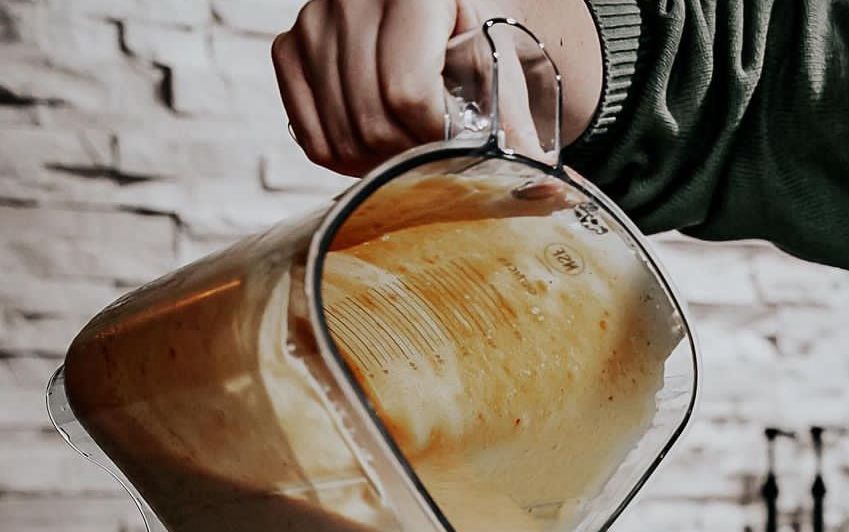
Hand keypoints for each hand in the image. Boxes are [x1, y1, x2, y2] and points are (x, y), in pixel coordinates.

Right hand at [272, 0, 603, 177]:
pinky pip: (310, 134)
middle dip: (407, 157)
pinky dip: (343, 157)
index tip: (455, 148)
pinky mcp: (290, 49)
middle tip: (433, 159)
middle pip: (371, 117)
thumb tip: (553, 192)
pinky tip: (375, 146)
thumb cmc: (473, 43)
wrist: (437, 16)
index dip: (433, 140)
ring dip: (377, 164)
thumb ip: (517, 128)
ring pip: (340, 133)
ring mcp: (314, 22)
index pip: (407, 93)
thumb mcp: (501, 72)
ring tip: (409, 152)